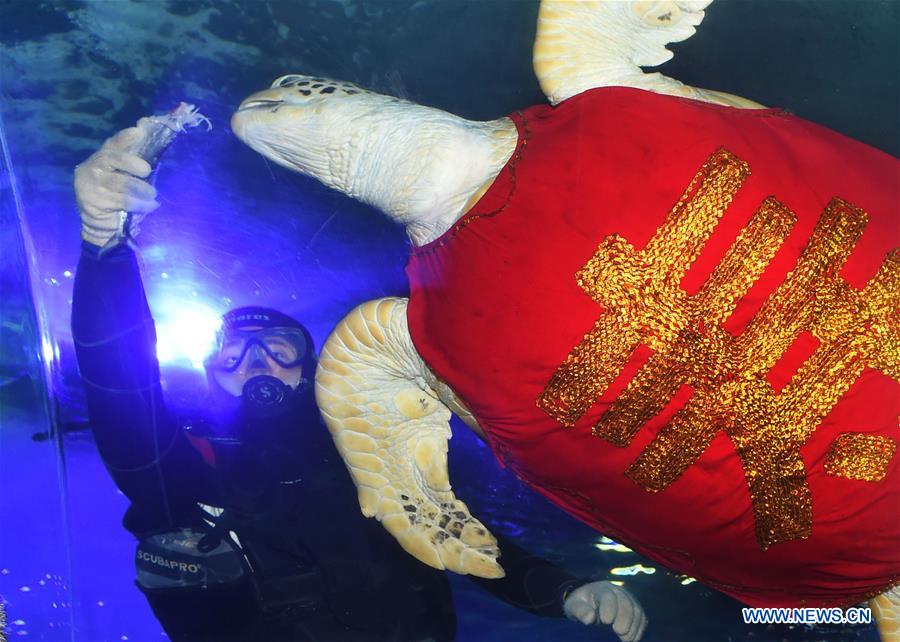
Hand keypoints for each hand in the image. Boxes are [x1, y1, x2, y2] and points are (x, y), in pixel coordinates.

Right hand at [74, 127, 158, 246]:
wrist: (99, 224)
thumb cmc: (117, 196)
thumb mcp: (125, 177)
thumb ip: (133, 160)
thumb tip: (144, 130)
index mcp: (101, 158)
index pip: (112, 144)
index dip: (125, 138)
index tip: (138, 131)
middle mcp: (92, 168)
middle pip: (112, 159)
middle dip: (132, 163)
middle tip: (147, 171)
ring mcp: (90, 185)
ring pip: (120, 183)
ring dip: (141, 189)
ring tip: (152, 195)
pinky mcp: (93, 202)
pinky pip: (122, 201)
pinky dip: (140, 205)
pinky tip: (149, 206)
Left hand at [563, 581, 646, 641]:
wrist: (590, 602)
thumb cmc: (581, 604)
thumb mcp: (574, 606)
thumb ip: (580, 611)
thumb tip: (590, 618)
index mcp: (601, 589)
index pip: (608, 596)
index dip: (609, 608)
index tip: (606, 621)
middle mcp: (617, 592)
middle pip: (626, 603)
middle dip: (624, 618)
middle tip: (619, 632)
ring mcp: (628, 600)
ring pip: (636, 610)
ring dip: (633, 626)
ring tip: (625, 639)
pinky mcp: (634, 610)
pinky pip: (641, 618)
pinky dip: (639, 629)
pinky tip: (632, 639)